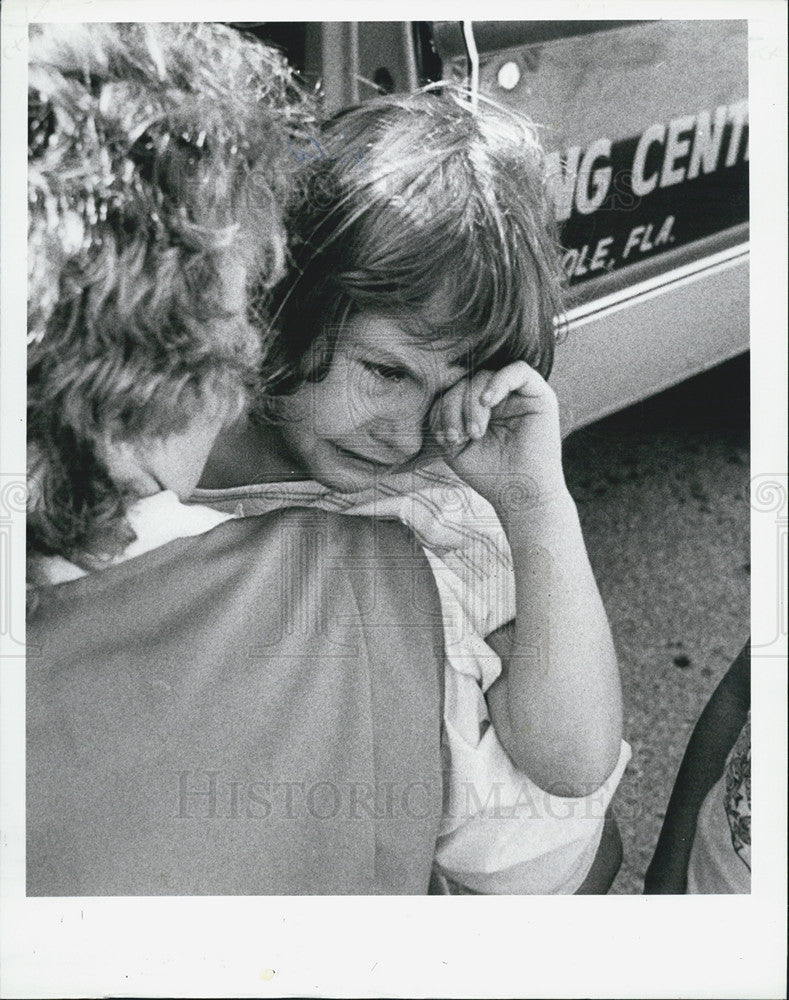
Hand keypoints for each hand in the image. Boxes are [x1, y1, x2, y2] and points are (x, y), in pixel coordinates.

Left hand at [429, 361, 565, 510]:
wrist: (521, 495)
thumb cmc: (490, 474)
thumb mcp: (455, 446)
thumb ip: (444, 418)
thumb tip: (438, 396)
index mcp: (478, 408)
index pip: (453, 390)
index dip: (442, 408)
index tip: (444, 438)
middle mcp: (498, 398)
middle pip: (466, 381)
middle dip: (454, 407)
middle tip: (458, 437)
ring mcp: (519, 395)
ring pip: (485, 376)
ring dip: (471, 403)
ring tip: (474, 433)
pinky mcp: (540, 395)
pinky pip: (518, 370)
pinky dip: (498, 382)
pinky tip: (487, 403)